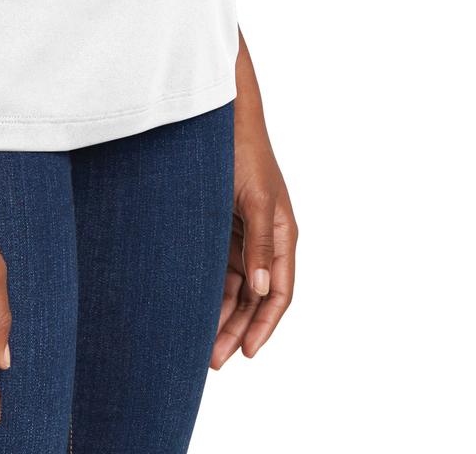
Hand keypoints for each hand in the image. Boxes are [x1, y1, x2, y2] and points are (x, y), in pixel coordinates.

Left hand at [211, 107, 297, 364]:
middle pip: (255, 296)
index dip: (264, 325)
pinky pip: (219, 268)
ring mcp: (243, 234)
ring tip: (200, 344)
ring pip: (235, 287)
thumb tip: (262, 287)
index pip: (279, 292)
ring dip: (222, 314)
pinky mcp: (221, 226)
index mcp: (282, 234)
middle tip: (214, 360)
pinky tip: (194, 308)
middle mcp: (265, 239)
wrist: (219, 115)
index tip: (245, 352)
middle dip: (237, 329)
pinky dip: (210, 290)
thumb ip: (260, 244)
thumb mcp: (254, 197)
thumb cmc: (242, 150)